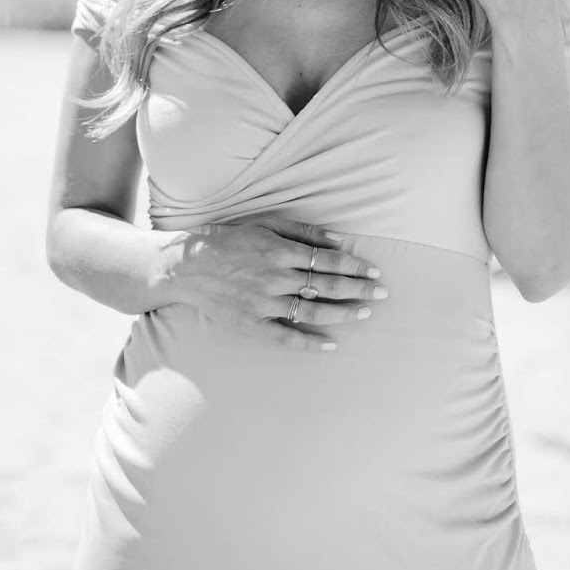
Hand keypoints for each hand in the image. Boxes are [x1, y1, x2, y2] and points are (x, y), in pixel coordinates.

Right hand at [166, 217, 387, 351]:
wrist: (187, 267)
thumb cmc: (229, 240)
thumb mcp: (265, 224)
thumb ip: (302, 232)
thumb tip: (336, 240)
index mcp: (279, 251)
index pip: (327, 260)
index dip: (354, 265)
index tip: (374, 270)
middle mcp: (275, 278)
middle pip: (326, 286)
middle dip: (358, 288)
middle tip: (383, 292)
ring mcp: (263, 303)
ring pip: (312, 311)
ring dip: (343, 313)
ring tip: (366, 312)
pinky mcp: (251, 324)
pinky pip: (286, 337)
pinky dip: (310, 343)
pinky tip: (332, 345)